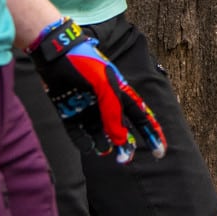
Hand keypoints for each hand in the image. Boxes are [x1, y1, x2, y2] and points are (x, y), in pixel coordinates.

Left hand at [27, 19, 167, 163]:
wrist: (56, 55)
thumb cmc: (86, 65)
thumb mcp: (105, 86)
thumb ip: (113, 112)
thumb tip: (120, 139)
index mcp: (120, 94)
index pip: (141, 117)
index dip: (152, 134)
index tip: (160, 151)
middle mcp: (105, 104)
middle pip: (120, 130)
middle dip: (125, 145)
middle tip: (125, 159)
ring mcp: (87, 109)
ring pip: (99, 134)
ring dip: (104, 144)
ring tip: (104, 150)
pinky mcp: (69, 113)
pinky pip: (78, 133)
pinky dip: (83, 142)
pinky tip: (88, 146)